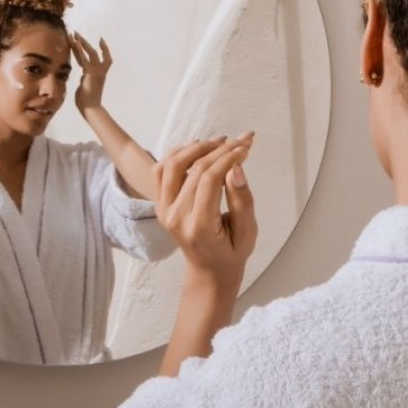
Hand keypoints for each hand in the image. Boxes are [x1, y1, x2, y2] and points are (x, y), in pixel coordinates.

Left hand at [69, 32, 111, 112]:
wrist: (91, 108)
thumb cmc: (87, 102)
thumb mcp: (86, 87)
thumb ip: (85, 80)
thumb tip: (82, 78)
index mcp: (99, 74)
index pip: (103, 59)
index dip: (103, 49)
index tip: (101, 40)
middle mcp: (100, 71)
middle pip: (95, 53)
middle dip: (85, 42)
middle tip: (77, 33)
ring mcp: (96, 71)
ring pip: (90, 53)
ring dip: (81, 43)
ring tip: (74, 34)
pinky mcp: (90, 73)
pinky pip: (83, 58)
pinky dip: (78, 50)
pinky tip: (74, 43)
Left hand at [155, 134, 256, 293]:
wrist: (209, 268)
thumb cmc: (232, 251)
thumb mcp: (248, 231)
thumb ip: (242, 200)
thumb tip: (236, 167)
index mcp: (198, 227)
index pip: (210, 180)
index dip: (229, 158)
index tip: (246, 147)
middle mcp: (175, 217)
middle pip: (195, 169)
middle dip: (221, 149)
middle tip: (241, 140)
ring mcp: (164, 210)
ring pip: (173, 164)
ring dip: (197, 147)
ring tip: (220, 141)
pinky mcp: (160, 203)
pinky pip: (161, 170)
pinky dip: (178, 153)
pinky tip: (198, 148)